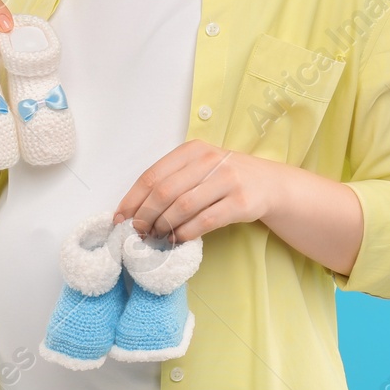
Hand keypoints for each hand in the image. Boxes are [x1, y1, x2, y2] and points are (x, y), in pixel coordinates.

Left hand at [112, 139, 288, 243]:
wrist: (268, 183)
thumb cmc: (224, 177)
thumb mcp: (199, 168)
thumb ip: (171, 180)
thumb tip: (133, 210)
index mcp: (193, 150)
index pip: (153, 175)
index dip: (133, 199)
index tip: (121, 218)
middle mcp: (210, 160)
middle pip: (165, 192)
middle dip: (146, 216)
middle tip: (139, 231)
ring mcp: (228, 180)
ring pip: (183, 207)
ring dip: (164, 226)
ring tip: (157, 236)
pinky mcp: (241, 202)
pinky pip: (204, 221)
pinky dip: (186, 233)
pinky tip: (178, 239)